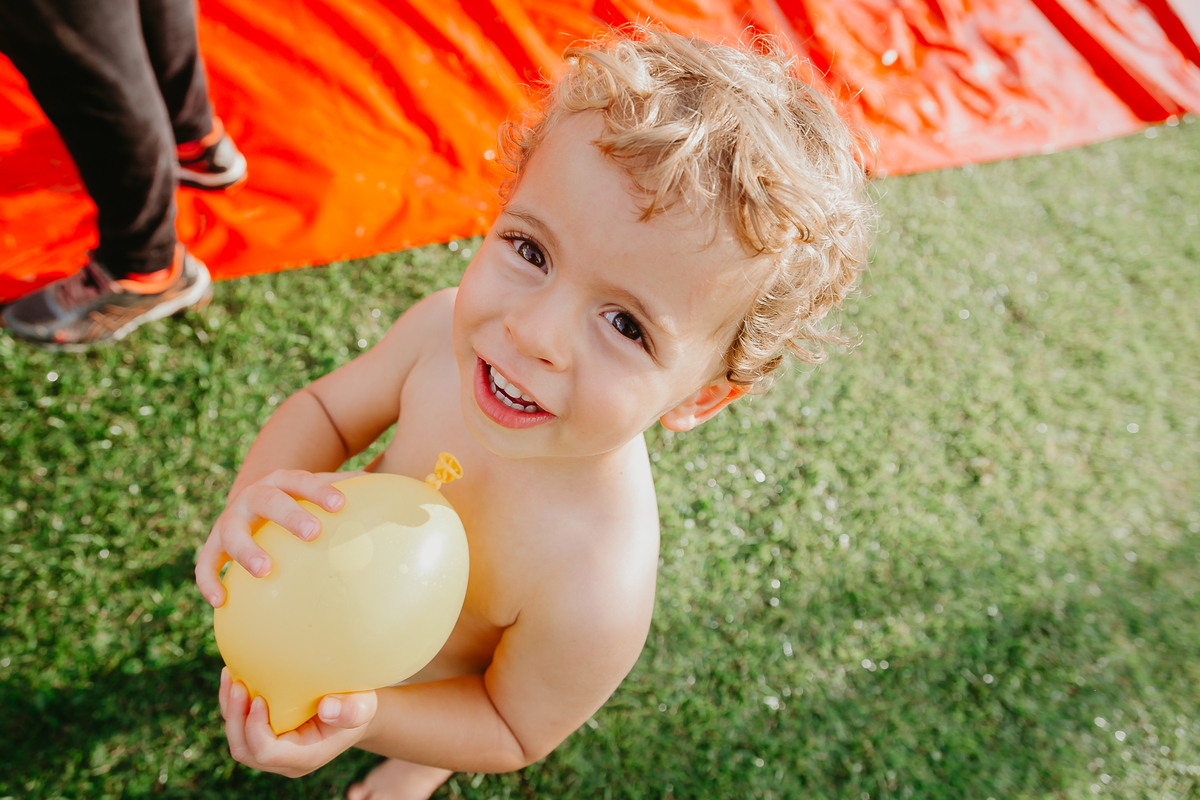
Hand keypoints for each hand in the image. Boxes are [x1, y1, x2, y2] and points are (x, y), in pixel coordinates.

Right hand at [196, 469, 365, 606]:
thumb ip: (355, 495)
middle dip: (289, 514)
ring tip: (265, 570)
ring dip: (246, 550)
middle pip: (269, 500)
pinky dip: (209, 580)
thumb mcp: (322, 494)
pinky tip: (220, 602)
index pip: (302, 480)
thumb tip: (411, 509)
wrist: (253, 504)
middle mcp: (253, 497)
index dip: (319, 490)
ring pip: (232, 532)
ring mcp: (230, 520)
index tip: (339, 504)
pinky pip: (206, 563)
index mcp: (282, 481)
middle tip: (312, 532)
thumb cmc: (300, 503)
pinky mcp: (212, 545)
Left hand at [219, 667, 377, 776]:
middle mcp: (284, 760)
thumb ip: (351, 711)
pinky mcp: (266, 737)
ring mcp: (273, 751)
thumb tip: (326, 708)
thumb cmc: (358, 705)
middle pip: (244, 750)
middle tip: (236, 683)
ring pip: (238, 740)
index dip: (255, 728)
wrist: (353, 709)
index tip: (259, 697)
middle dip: (235, 718)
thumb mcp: (364, 705)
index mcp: (305, 756)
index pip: (267, 753)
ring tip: (230, 676)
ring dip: (230, 710)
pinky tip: (234, 677)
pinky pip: (240, 728)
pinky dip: (233, 705)